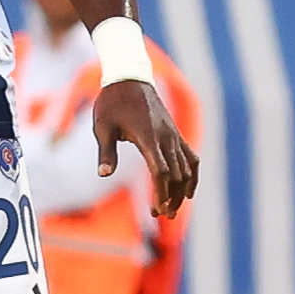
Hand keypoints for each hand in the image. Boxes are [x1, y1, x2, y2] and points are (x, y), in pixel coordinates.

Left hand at [93, 81, 198, 219]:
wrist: (129, 78)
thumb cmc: (111, 103)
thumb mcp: (102, 126)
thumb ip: (105, 152)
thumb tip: (104, 174)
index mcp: (147, 136)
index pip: (160, 171)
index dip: (161, 193)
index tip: (157, 210)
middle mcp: (165, 136)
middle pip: (176, 174)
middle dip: (170, 197)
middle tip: (159, 215)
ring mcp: (174, 134)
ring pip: (186, 169)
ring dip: (181, 191)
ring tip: (171, 210)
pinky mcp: (176, 133)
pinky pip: (191, 157)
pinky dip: (192, 175)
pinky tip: (189, 191)